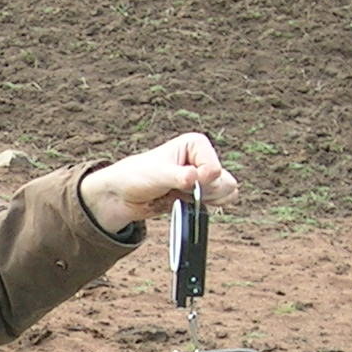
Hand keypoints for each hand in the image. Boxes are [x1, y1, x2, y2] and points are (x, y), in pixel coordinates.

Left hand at [78, 133, 238, 233]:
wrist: (124, 195)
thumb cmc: (136, 176)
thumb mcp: (157, 174)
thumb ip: (179, 176)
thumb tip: (195, 178)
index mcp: (196, 145)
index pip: (215, 169)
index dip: (200, 180)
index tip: (180, 181)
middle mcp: (204, 158)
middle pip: (225, 182)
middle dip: (204, 191)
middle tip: (179, 189)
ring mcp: (204, 176)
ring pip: (226, 192)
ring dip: (205, 199)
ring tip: (180, 194)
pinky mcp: (202, 192)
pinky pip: (220, 202)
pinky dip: (205, 206)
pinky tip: (185, 201)